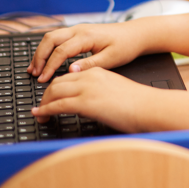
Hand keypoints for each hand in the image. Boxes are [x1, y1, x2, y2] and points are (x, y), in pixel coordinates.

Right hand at [28, 22, 142, 80]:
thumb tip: (70, 71)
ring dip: (41, 51)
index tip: (43, 79)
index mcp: (87, 36)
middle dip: (39, 56)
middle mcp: (80, 29)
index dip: (50, 66)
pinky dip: (48, 48)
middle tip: (34, 73)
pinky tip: (46, 59)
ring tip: (35, 68)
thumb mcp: (111, 59)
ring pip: (52, 36)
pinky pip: (58, 37)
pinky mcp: (79, 32)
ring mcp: (78, 29)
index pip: (61, 51)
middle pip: (50, 39)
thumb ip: (90, 65)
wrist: (136, 34)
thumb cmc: (126, 46)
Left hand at [31, 68, 150, 131]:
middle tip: (40, 107)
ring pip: (54, 91)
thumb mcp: (115, 92)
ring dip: (43, 103)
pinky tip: (41, 115)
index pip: (68, 75)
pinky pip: (57, 104)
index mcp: (98, 72)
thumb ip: (99, 93)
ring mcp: (87, 88)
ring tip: (39, 114)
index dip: (55, 87)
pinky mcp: (85, 102)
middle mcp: (90, 76)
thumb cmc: (138, 103)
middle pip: (58, 81)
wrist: (149, 107)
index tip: (49, 97)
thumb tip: (87, 106)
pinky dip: (45, 110)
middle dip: (45, 94)